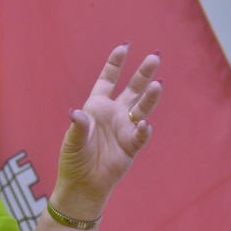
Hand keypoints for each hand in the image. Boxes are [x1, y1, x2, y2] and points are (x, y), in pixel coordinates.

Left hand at [52, 43, 162, 216]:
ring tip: (158, 83)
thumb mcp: (72, 140)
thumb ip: (78, 126)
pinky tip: (144, 123)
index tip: (125, 46)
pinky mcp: (131, 146)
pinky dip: (143, 129)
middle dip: (143, 73)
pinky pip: (140, 135)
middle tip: (155, 56)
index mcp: (97, 106)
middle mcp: (114, 113)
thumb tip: (76, 113)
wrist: (83, 184)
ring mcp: (125, 129)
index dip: (115, 63)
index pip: (108, 79)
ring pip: (141, 108)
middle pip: (132, 89)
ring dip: (150, 97)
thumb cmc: (74, 158)